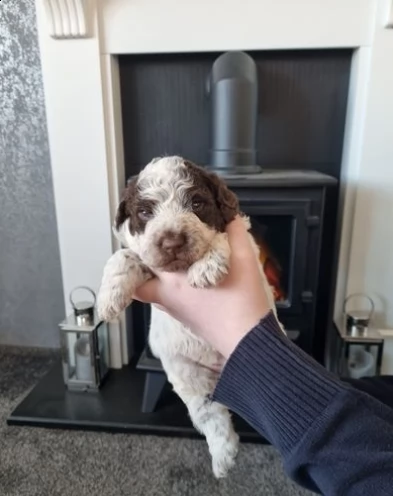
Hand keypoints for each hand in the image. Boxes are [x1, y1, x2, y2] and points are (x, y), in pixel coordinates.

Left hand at [134, 216, 270, 357]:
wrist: (249, 341)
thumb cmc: (242, 299)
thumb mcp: (244, 259)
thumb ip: (235, 233)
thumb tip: (230, 217)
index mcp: (174, 279)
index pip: (144, 259)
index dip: (143, 246)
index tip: (149, 234)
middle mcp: (168, 296)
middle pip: (142, 280)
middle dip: (146, 264)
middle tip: (158, 249)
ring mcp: (176, 311)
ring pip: (154, 292)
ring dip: (158, 278)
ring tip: (172, 262)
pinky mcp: (186, 321)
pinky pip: (168, 302)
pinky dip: (171, 290)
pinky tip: (188, 282)